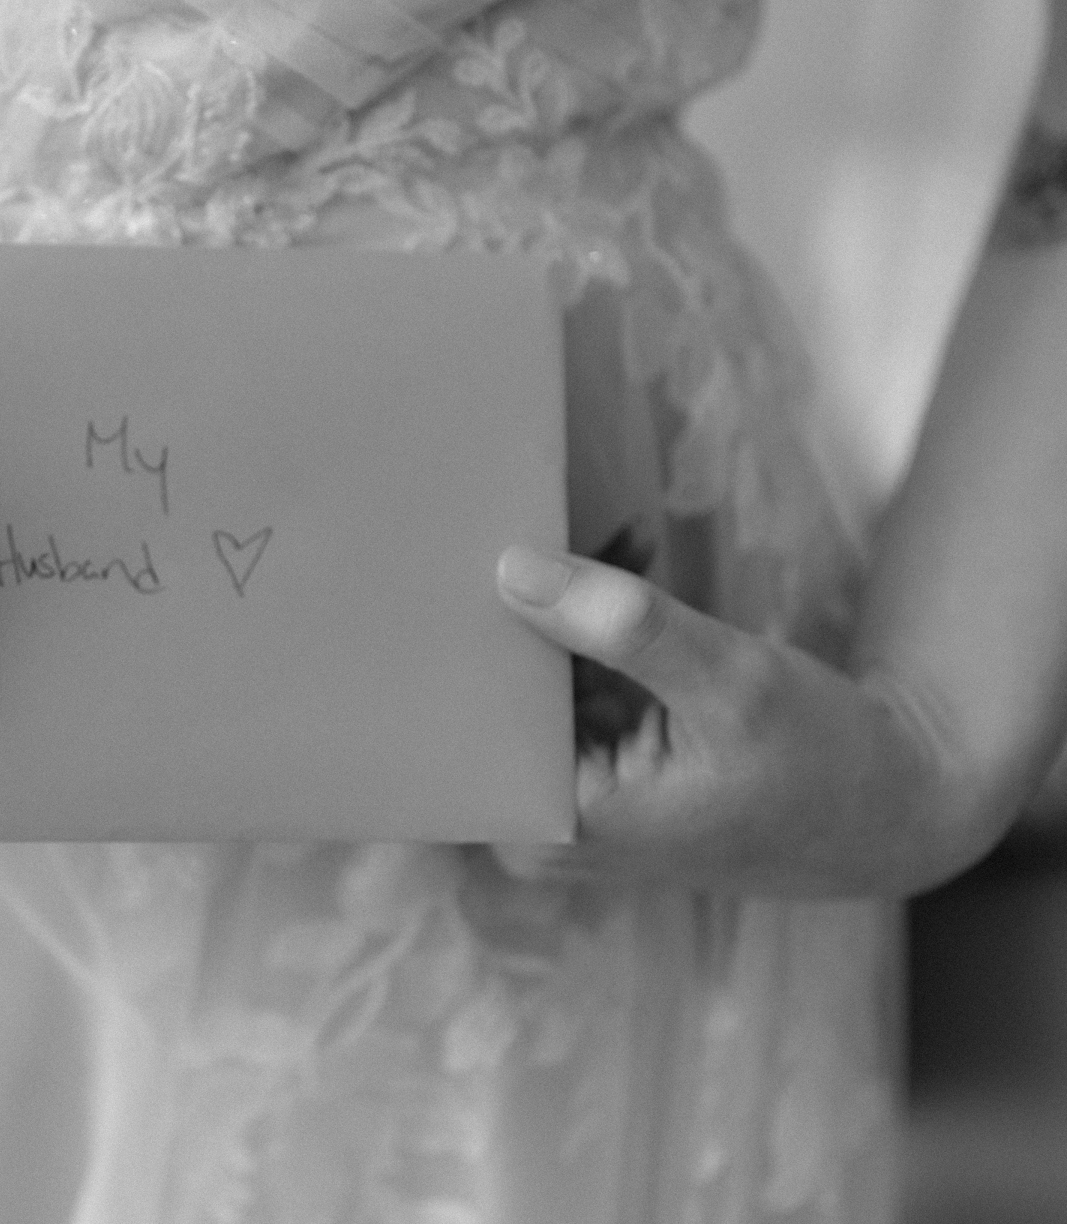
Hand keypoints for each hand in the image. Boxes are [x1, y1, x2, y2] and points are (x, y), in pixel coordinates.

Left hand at [492, 546, 1005, 896]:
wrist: (887, 806)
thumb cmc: (821, 760)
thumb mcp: (732, 683)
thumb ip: (626, 629)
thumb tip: (512, 571)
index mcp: (552, 825)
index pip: (462, 721)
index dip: (459, 637)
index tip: (459, 552)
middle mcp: (541, 823)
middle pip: (487, 696)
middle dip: (516, 609)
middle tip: (532, 519)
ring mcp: (565, 794)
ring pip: (526, 680)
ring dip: (562, 607)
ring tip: (611, 544)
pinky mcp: (592, 764)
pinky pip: (562, 682)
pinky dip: (591, 626)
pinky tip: (625, 564)